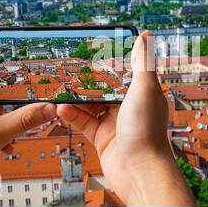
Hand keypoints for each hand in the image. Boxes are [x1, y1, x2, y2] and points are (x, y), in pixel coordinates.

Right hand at [57, 32, 195, 206]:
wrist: (139, 171)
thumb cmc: (146, 130)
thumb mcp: (144, 89)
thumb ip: (142, 63)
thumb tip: (146, 36)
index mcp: (142, 94)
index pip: (125, 73)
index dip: (112, 62)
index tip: (96, 51)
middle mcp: (129, 107)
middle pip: (105, 89)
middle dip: (89, 81)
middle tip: (71, 69)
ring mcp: (114, 123)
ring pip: (91, 105)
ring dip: (76, 98)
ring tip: (61, 88)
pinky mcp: (102, 137)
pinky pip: (84, 122)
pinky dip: (72, 115)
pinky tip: (61, 109)